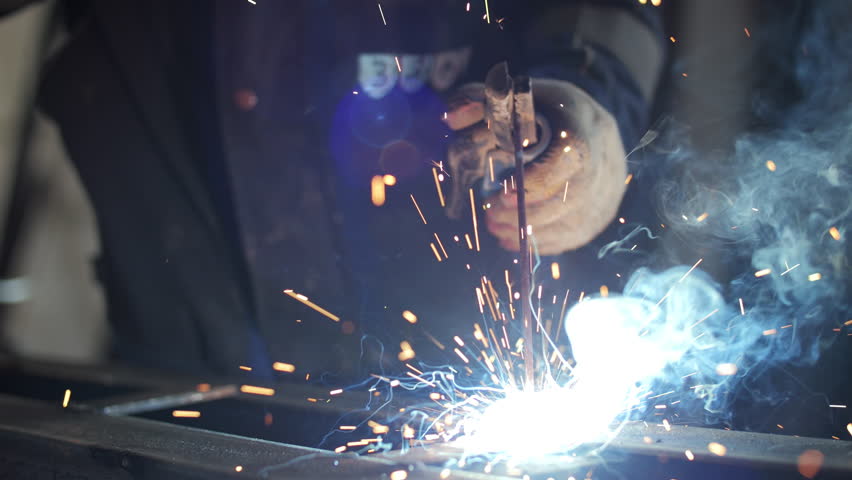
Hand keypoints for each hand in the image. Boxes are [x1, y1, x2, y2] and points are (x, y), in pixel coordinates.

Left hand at [445, 78, 627, 254]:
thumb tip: (452, 119)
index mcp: (584, 124)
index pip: (570, 156)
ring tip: (494, 226)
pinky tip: (513, 238)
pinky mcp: (602, 214)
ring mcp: (607, 191)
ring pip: (572, 223)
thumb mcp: (513, 95)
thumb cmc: (545, 110)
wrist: (590, 125)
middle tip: (489, 214)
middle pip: (571, 198)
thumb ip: (479, 102)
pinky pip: (574, 237)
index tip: (501, 194)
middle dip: (524, 214)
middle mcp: (604, 160)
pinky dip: (541, 242)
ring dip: (529, 232)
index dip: (536, 181)